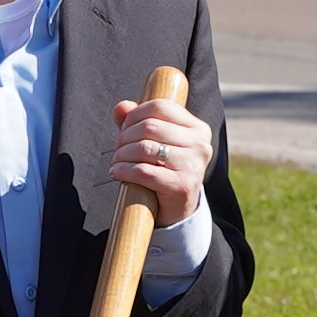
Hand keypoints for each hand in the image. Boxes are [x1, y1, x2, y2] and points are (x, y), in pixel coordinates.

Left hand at [108, 91, 208, 223]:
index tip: (124, 128)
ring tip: (116, 162)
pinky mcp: (182, 187)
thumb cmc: (164, 170)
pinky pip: (144, 172)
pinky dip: (124, 170)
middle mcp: (200, 144)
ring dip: (122, 155)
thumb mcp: (153, 142)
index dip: (135, 114)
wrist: (177, 210)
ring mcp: (193, 166)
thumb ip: (137, 121)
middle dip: (125, 137)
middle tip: (117, 149)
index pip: (161, 107)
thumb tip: (121, 107)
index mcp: (197, 128)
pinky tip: (116, 172)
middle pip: (150, 126)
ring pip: (145, 148)